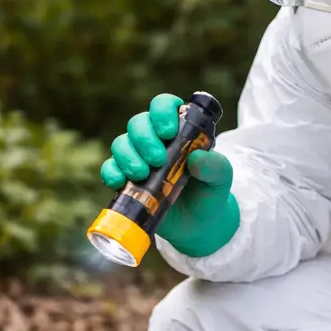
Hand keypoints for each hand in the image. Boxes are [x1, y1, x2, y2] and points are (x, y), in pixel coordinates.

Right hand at [100, 92, 239, 257]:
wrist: (197, 225)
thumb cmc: (210, 194)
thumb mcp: (221, 179)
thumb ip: (216, 166)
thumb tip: (196, 158)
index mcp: (179, 130)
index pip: (164, 105)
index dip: (162, 111)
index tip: (168, 132)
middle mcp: (155, 140)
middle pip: (138, 123)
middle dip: (144, 139)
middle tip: (158, 160)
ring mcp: (138, 159)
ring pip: (121, 143)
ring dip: (127, 156)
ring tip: (142, 175)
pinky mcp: (126, 180)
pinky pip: (110, 168)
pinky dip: (111, 172)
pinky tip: (120, 182)